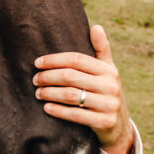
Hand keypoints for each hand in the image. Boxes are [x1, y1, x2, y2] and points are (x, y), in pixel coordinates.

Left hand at [33, 25, 134, 153]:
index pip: (76, 59)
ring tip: (37, 93)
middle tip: (34, 80)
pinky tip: (46, 108)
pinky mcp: (105, 122)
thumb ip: (101, 50)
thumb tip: (96, 26)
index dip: (54, 60)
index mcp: (109, 70)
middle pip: (70, 76)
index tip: (37, 63)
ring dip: (49, 93)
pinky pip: (76, 115)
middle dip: (47, 77)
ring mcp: (109, 104)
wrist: (119, 126)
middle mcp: (111, 86)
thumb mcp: (107, 71)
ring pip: (71, 95)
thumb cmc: (105, 92)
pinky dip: (58, 110)